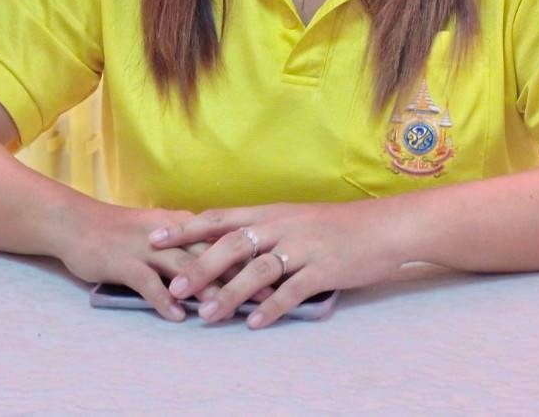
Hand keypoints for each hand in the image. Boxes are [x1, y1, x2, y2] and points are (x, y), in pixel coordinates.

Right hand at [48, 201, 269, 321]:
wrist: (76, 223)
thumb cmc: (119, 231)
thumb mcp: (159, 234)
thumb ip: (187, 246)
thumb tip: (220, 262)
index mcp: (181, 225)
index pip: (223, 240)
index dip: (251, 256)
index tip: (279, 269)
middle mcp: (169, 234)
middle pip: (211, 254)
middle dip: (240, 274)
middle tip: (268, 293)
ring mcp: (146, 247)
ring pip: (183, 268)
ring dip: (206, 289)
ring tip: (228, 309)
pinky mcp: (124, 262)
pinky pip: (147, 282)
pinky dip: (163, 299)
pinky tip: (177, 316)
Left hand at [147, 200, 403, 328]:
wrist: (383, 227)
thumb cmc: (336, 225)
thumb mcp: (295, 219)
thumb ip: (263, 231)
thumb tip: (226, 246)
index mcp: (271, 213)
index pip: (220, 218)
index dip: (186, 229)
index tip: (155, 239)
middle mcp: (282, 226)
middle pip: (232, 244)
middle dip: (200, 266)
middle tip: (174, 287)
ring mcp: (304, 248)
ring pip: (258, 270)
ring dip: (230, 293)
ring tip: (208, 315)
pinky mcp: (324, 269)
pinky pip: (293, 290)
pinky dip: (272, 308)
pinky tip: (255, 324)